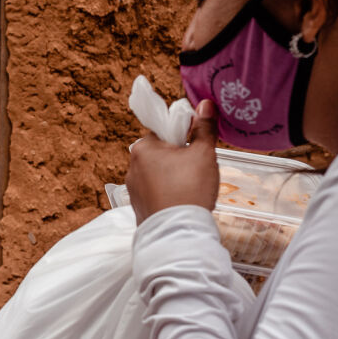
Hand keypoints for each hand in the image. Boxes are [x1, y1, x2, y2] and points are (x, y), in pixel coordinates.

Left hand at [125, 100, 220, 223]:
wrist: (178, 234)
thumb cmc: (189, 189)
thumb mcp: (203, 153)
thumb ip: (204, 128)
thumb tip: (205, 104)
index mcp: (142, 148)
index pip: (163, 130)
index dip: (184, 135)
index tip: (198, 145)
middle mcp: (132, 167)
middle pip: (161, 152)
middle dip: (180, 157)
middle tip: (198, 168)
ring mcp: (133, 190)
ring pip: (159, 174)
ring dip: (175, 176)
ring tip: (192, 188)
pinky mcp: (138, 208)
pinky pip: (156, 193)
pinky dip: (169, 193)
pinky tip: (183, 201)